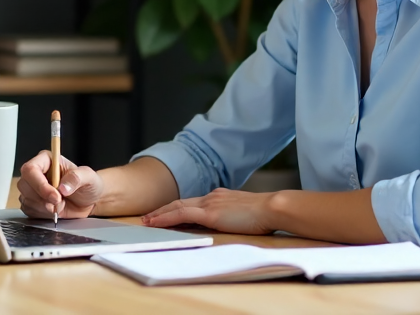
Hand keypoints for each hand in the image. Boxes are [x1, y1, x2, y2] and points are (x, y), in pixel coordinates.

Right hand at [17, 150, 102, 219]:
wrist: (89, 201)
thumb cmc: (88, 184)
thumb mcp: (89, 177)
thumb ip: (77, 178)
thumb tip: (63, 187)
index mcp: (47, 160)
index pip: (31, 169)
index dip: (40, 184)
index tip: (55, 196)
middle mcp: (37, 173)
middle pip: (24, 185)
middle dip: (42, 198)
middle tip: (59, 202)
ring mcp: (32, 188)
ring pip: (25, 199)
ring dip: (44, 207)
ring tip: (60, 205)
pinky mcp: (32, 202)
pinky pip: (29, 210)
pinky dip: (42, 214)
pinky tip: (54, 210)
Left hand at [141, 188, 276, 234]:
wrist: (272, 208)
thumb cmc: (265, 214)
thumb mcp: (245, 213)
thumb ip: (232, 216)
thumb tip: (226, 223)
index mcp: (220, 197)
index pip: (193, 202)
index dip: (177, 208)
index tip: (166, 213)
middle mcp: (212, 197)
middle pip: (181, 202)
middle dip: (163, 210)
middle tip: (149, 217)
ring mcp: (210, 204)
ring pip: (177, 207)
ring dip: (160, 214)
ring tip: (147, 221)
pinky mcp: (210, 214)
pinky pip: (181, 215)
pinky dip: (166, 218)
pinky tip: (156, 223)